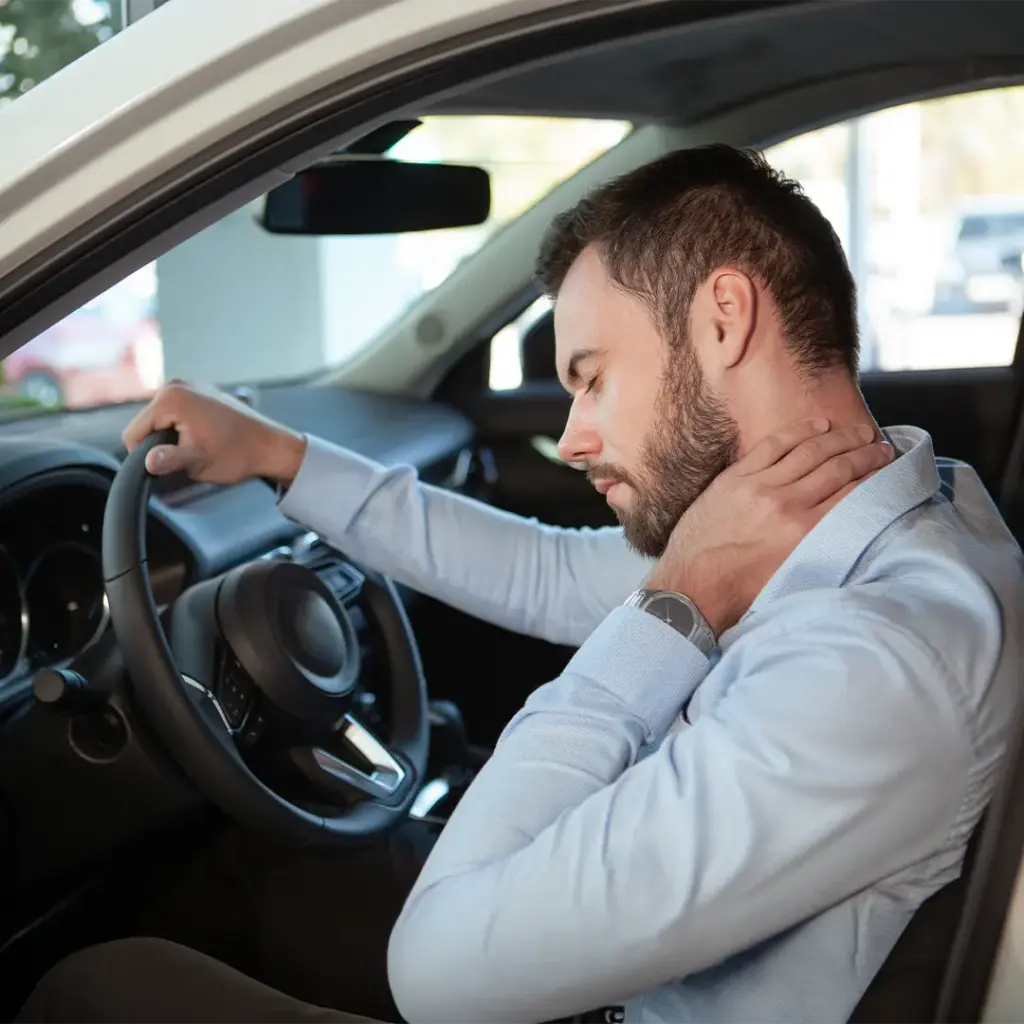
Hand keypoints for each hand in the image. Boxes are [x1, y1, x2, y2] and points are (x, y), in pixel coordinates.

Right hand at [122, 380, 306, 484]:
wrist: (272, 446)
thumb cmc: (239, 454)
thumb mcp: (198, 462)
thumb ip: (169, 461)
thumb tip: (148, 461)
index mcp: (172, 398)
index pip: (134, 432)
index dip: (143, 455)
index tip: (166, 466)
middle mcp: (178, 384)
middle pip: (147, 423)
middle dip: (160, 444)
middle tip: (187, 457)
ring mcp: (190, 385)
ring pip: (161, 420)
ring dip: (172, 437)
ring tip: (197, 448)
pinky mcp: (201, 391)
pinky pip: (177, 413)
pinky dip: (183, 428)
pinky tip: (203, 438)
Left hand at [646, 418, 893, 634]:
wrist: (693, 587)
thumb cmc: (742, 592)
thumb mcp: (794, 575)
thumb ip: (821, 548)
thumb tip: (848, 528)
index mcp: (806, 533)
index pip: (853, 494)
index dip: (877, 478)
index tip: (891, 468)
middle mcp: (787, 504)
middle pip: (838, 468)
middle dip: (865, 455)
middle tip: (882, 447)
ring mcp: (760, 486)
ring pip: (810, 451)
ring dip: (840, 438)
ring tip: (859, 432)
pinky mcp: (736, 477)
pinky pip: (773, 445)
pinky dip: (798, 431)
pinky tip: (818, 425)